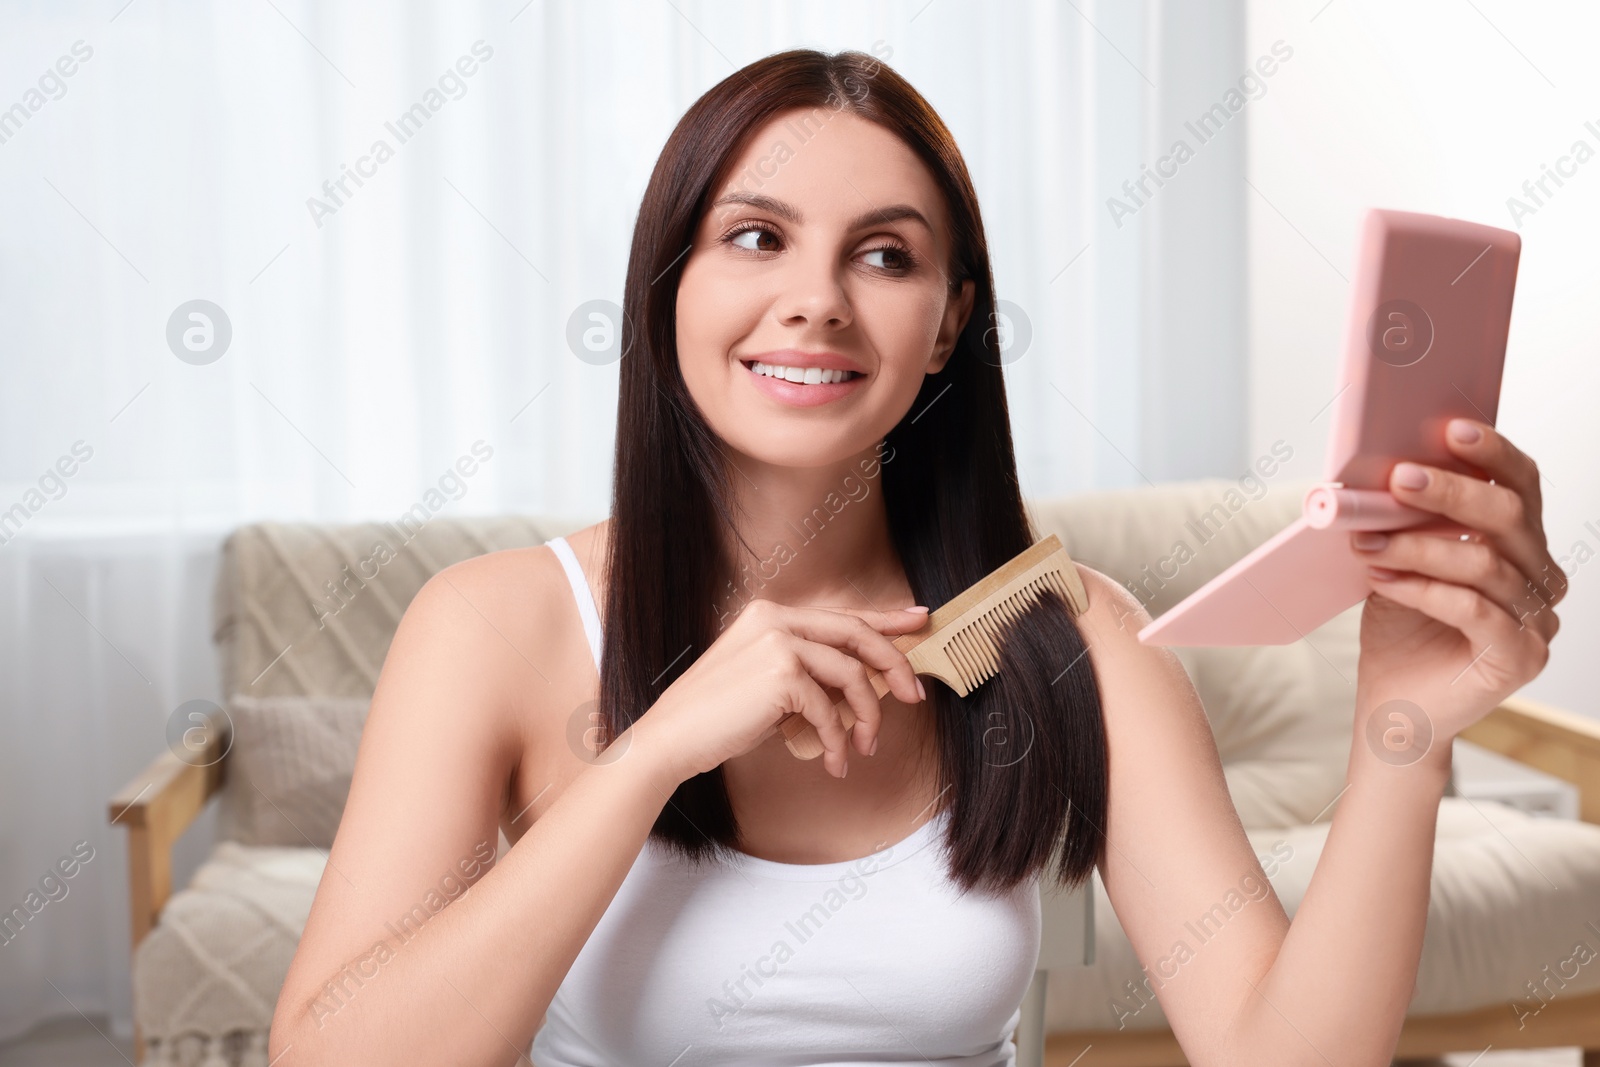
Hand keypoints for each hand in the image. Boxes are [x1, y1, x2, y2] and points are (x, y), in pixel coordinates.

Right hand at [627, 598, 927, 783]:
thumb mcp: (765, 682)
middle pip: (858, 635)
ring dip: (867, 717)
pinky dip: (838, 741)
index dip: (886, 619)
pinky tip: (833, 762)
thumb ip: (806, 671)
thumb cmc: (716, 717)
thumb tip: (857, 682)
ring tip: (864, 748)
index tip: (919, 621)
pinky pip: (829, 710)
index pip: (842, 615)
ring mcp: (778, 643)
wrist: (671, 738)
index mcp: (771, 614)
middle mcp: (776, 619)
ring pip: (852, 675)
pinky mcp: (780, 675)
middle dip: (894, 665)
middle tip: (914, 695)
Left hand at [1350, 418, 1564, 743]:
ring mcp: (1536, 621)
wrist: (1394, 707)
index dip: (1493, 454)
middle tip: (1398, 479)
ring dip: (1416, 546)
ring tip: (1366, 542)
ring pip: (1483, 563)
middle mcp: (1539, 579)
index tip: (1451, 428)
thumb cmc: (1400, 630)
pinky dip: (1424, 589)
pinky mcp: (1519, 658)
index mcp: (1521, 546)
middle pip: (1508, 517)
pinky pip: (1475, 610)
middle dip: (1450, 491)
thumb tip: (1384, 465)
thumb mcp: (1398, 560)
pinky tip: (1384, 581)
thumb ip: (1406, 520)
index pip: (1522, 486)